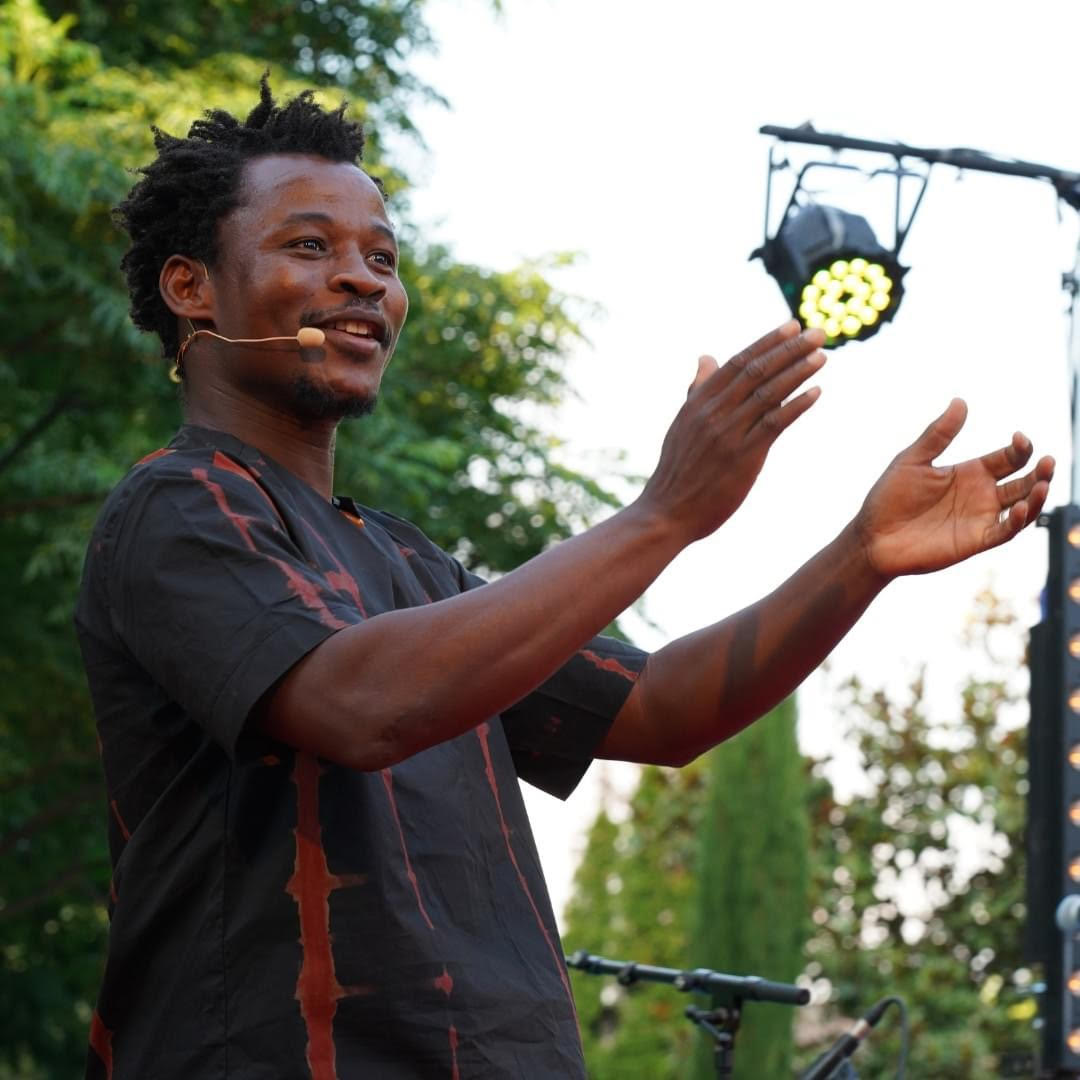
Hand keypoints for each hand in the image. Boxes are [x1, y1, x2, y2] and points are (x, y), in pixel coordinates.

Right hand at [639, 319, 824, 542]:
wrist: (666, 513)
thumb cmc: (677, 472)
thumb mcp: (682, 424)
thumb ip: (698, 390)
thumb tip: (706, 358)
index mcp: (698, 402)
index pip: (737, 363)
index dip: (767, 342)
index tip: (792, 326)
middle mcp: (713, 412)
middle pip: (757, 371)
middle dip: (790, 349)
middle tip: (819, 333)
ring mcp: (727, 433)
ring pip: (768, 393)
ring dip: (798, 372)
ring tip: (822, 356)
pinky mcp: (742, 456)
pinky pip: (774, 423)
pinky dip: (796, 405)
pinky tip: (816, 392)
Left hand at [854, 398, 1053, 578]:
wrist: (872, 536)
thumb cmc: (888, 498)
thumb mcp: (912, 460)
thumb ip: (938, 434)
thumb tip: (960, 401)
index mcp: (969, 473)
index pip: (1008, 458)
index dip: (1019, 448)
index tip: (1018, 438)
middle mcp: (980, 495)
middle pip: (1023, 481)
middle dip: (1039, 471)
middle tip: (1047, 461)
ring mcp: (979, 519)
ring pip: (1022, 506)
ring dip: (1036, 496)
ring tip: (1042, 483)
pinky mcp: (974, 541)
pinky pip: (1005, 532)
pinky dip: (1017, 522)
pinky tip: (1020, 508)